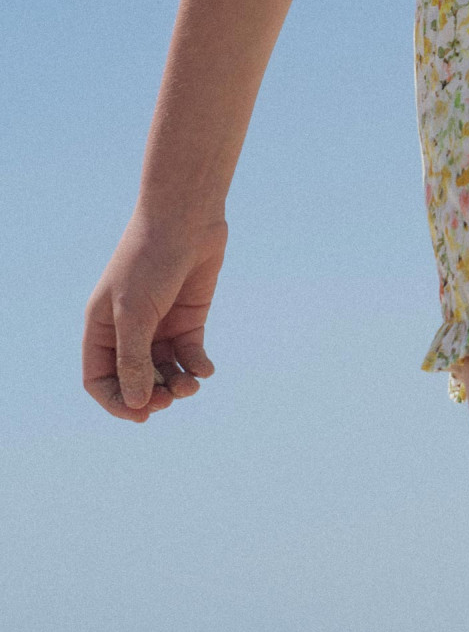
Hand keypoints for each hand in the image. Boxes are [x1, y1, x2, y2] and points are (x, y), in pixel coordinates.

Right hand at [83, 215, 227, 422]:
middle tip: (170, 398)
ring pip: (165, 370)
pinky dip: (197, 365)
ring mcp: (159, 324)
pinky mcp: (189, 316)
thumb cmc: (150, 260)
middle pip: (135, 380)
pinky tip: (205, 369)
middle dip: (151, 394)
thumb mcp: (135, 313)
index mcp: (102, 328)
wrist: (186, 217)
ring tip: (191, 385)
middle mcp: (129, 330)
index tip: (142, 413)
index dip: (118, 401)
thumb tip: (137, 404)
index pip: (100, 379)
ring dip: (177, 384)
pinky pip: (190, 353)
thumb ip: (134, 360)